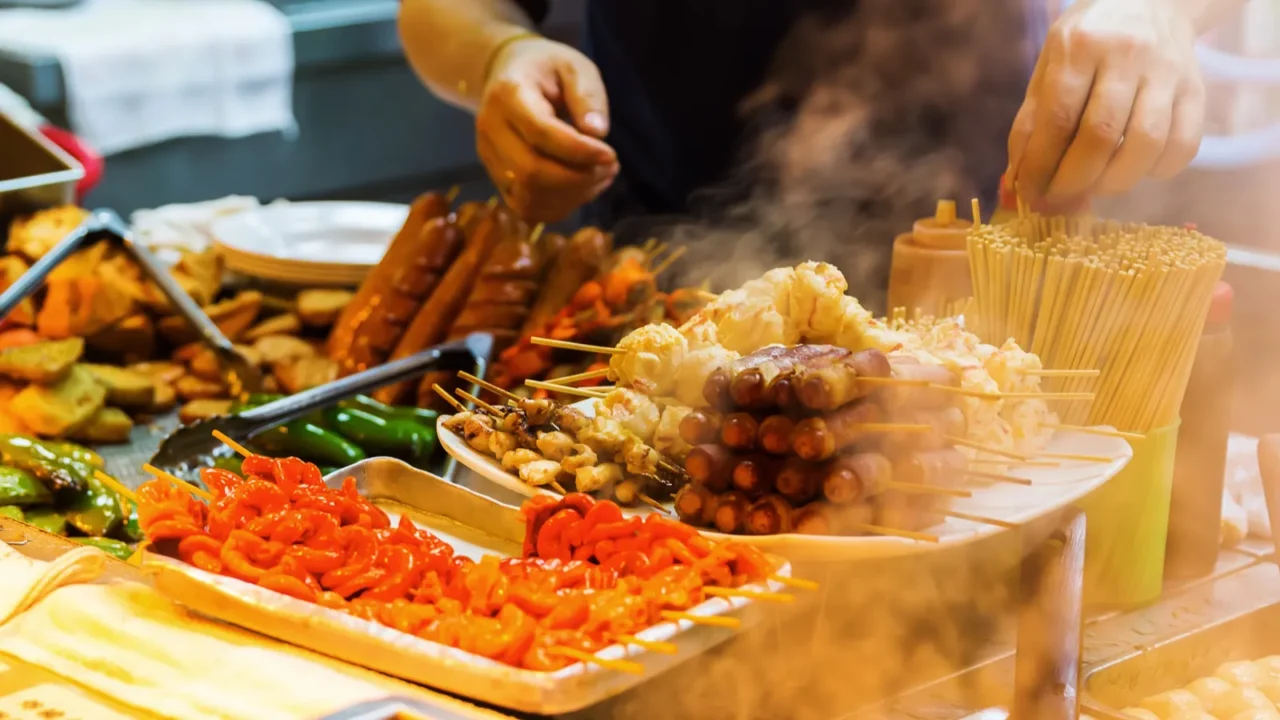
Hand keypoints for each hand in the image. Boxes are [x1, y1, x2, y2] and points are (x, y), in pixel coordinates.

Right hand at [477, 36, 618, 222]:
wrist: (507, 73)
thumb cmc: (547, 69)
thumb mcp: (575, 67)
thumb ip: (588, 95)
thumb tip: (597, 132)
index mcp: (508, 94)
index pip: (540, 133)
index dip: (579, 151)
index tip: (610, 154)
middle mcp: (491, 128)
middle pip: (530, 172)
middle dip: (578, 178)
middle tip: (610, 167)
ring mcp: (489, 156)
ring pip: (528, 195)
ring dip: (572, 196)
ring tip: (601, 177)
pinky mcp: (496, 177)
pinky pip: (526, 206)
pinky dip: (559, 206)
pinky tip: (582, 188)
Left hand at [1008, 0, 1204, 210]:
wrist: (1152, 2)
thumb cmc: (1088, 44)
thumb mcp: (1049, 68)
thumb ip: (1031, 123)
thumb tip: (1018, 182)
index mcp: (1080, 47)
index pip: (1058, 119)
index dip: (1041, 166)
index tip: (1031, 194)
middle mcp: (1127, 55)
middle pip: (1101, 135)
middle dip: (1074, 180)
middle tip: (1060, 198)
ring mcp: (1168, 72)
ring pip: (1146, 144)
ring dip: (1115, 181)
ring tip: (1096, 187)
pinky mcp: (1197, 90)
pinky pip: (1183, 145)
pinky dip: (1157, 171)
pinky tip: (1135, 169)